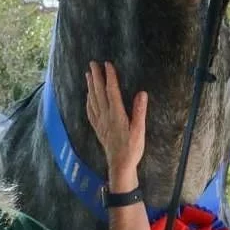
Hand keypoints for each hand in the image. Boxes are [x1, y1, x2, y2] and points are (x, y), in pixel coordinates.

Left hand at [85, 61, 147, 189]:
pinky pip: (90, 111)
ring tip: (88, 75)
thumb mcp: (139, 130)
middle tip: (92, 64)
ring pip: (93, 100)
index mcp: (117, 114)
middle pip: (99, 92)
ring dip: (90, 86)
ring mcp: (100, 122)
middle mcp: (106, 116)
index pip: (112, 91)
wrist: (120, 165)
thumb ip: (139, 111)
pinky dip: (88, 101)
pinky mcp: (98, 128)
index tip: (107, 64)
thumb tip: (142, 93)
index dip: (110, 77)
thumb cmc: (132, 148)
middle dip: (96, 77)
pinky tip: (88, 96)